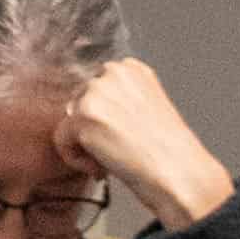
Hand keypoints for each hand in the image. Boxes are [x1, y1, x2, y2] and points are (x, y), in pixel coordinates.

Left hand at [59, 57, 234, 227]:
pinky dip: (78, 161)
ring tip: (112, 162)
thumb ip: (116, 103)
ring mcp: (96, 92)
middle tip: (117, 154)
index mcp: (131, 68)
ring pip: (69, 124)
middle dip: (92, 133)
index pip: (95, 92)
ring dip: (85, 148)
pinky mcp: (84, 116)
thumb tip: (80, 115)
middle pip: (78, 105)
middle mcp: (112, 73)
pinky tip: (102, 169)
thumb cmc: (167, 151)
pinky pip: (61, 141)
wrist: (178, 170)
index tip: (122, 139)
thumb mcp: (145, 110)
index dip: (105, 121)